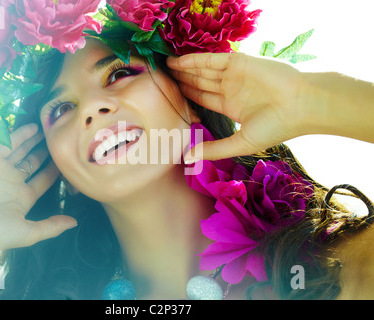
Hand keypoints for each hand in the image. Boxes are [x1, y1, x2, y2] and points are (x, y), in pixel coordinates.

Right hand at [0, 123, 76, 251]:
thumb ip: (52, 226)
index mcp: (24, 197)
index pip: (44, 179)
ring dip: (35, 140)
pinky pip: (9, 143)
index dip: (55, 170)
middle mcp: (14, 181)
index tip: (68, 160)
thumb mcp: (29, 233)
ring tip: (49, 130)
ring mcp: (3, 169)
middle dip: (45, 152)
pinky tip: (34, 127)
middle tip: (59, 140)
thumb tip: (75, 223)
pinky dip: (21, 134)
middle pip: (34, 162)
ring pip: (22, 150)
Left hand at [167, 52, 308, 160]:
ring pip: (203, 70)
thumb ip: (214, 149)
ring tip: (165, 68)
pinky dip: (194, 60)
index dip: (187, 97)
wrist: (301, 106)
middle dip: (182, 81)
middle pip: (200, 82)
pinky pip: (212, 59)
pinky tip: (178, 62)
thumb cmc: (276, 127)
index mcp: (232, 106)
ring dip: (184, 68)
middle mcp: (232, 88)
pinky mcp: (239, 61)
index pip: (203, 99)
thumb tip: (187, 158)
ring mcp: (235, 74)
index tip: (169, 96)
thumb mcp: (240, 143)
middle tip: (162, 79)